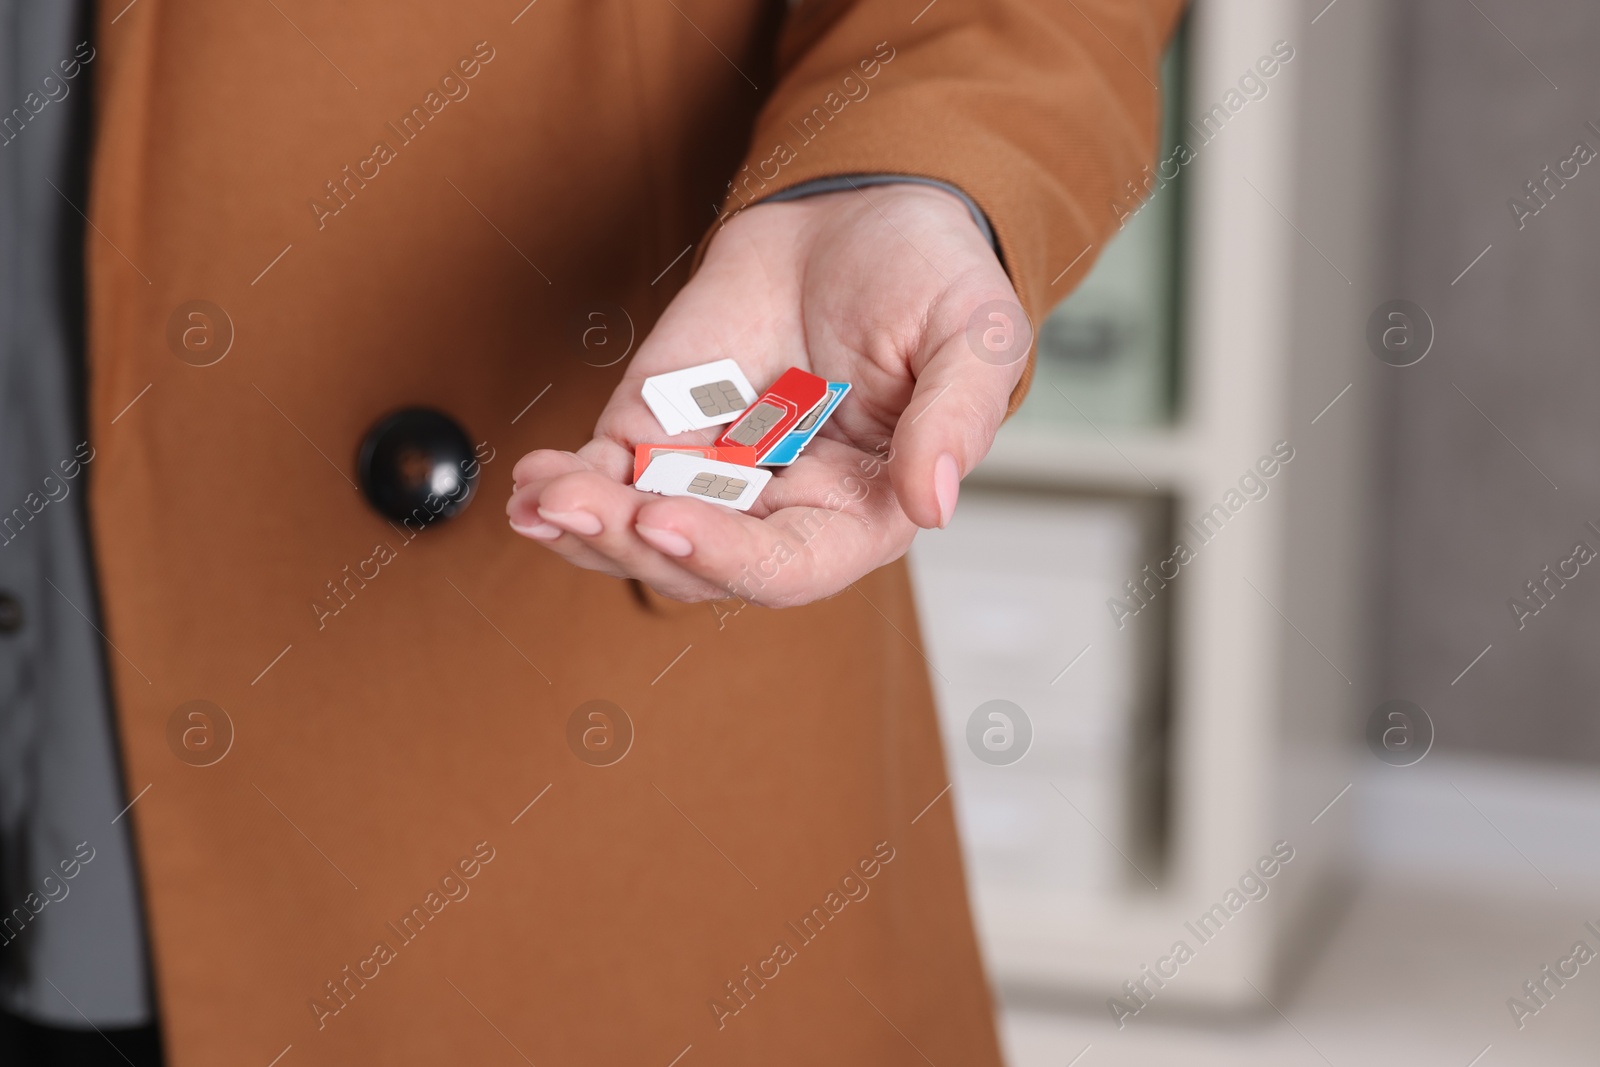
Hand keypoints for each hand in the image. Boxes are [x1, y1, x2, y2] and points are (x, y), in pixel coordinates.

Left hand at [506, 182, 1027, 605]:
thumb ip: (957, 418)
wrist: (860, 209)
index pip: (791, 565)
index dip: (729, 558)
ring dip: (588, 527)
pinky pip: (607, 476)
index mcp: (862, 507)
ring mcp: (714, 472)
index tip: (669, 521)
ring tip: (542, 498)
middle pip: (700, 563)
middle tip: (580, 505)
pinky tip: (532, 483)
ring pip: (641, 533)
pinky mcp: (661, 427)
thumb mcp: (975, 336)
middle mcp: (782, 506)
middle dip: (635, 541)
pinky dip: (566, 486)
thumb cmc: (929, 280)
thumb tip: (935, 502)